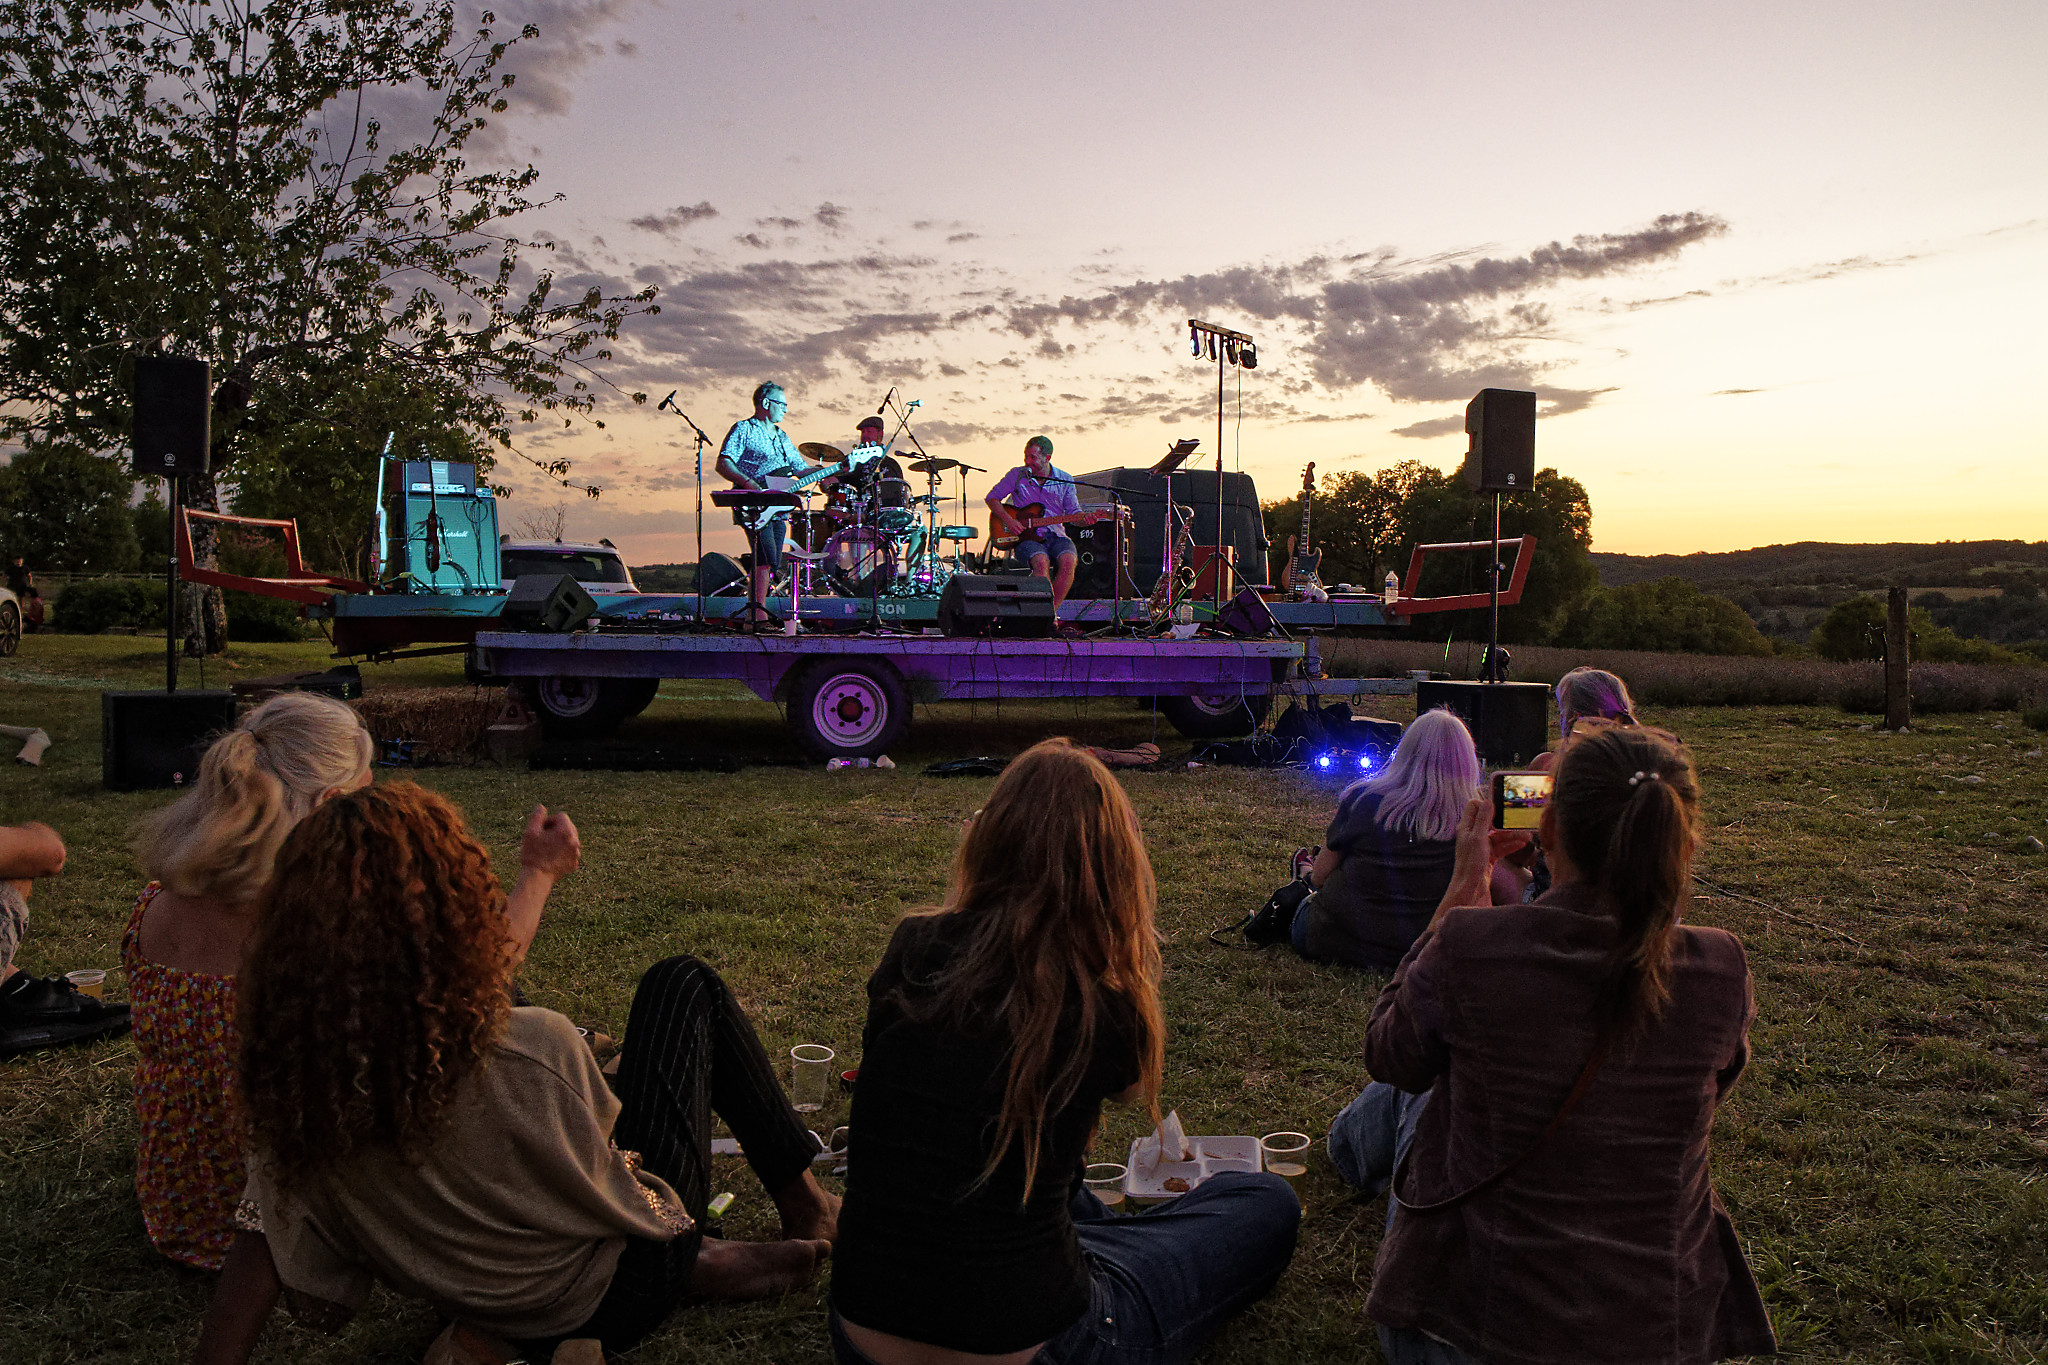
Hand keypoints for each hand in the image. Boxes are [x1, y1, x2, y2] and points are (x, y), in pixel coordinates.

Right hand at [519, 806, 580, 877]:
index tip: (540, 830)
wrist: (537, 878)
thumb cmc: (532, 854)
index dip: (548, 821)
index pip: (561, 816)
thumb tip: (541, 807)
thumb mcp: (530, 832)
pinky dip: (562, 852)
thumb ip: (537, 816)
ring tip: (546, 849)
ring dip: (559, 841)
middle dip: (555, 830)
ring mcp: (576, 853)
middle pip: (567, 827)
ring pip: (568, 840)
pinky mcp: (574, 863)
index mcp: (566, 831)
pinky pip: (569, 852)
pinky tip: (550, 858)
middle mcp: (575, 841)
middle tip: (542, 839)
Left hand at [1434, 799, 1530, 920]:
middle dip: (1505, 822)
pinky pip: (1501, 847)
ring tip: (1528, 837)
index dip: (1486, 804)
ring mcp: (1481, 846)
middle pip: (1490, 822)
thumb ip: (1483, 819)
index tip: (1501, 806)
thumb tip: (1487, 800)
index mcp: (1466, 827)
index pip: (1474, 807)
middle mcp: (1472, 835)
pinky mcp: (1488, 857)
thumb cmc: (1471, 864)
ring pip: (1498, 836)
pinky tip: (1522, 844)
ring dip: (1512, 835)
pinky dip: (1510, 845)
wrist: (1471, 890)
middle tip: (1520, 821)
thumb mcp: (1478, 838)